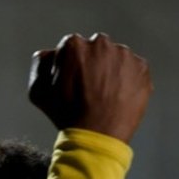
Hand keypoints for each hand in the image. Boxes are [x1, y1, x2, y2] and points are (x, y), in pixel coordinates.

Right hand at [28, 33, 151, 143]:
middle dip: (92, 63)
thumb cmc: (65, 114)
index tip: (72, 80)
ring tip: (105, 94)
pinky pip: (133, 69)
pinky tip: (118, 96)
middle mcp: (100, 44)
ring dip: (111, 70)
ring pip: (116, 57)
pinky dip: (128, 79)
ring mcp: (124, 55)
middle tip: (90, 87)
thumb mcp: (37, 91)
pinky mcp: (142, 68)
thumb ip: (40, 64)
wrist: (97, 135)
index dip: (70, 64)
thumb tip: (50, 54)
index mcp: (74, 45)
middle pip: (95, 48)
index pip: (71, 47)